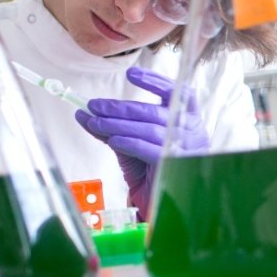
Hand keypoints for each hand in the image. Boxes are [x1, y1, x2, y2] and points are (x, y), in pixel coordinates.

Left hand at [74, 67, 208, 213]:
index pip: (177, 91)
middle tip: (94, 105)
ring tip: (95, 122)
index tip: (132, 74)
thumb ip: (115, 128)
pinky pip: (149, 149)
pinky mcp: (174, 165)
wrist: (164, 202)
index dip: (155, 80)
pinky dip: (128, 142)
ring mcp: (185, 148)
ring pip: (150, 128)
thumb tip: (85, 113)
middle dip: (120, 107)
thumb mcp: (134, 144)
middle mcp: (191, 130)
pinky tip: (111, 139)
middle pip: (153, 112)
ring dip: (118, 124)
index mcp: (187, 118)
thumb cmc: (152, 169)